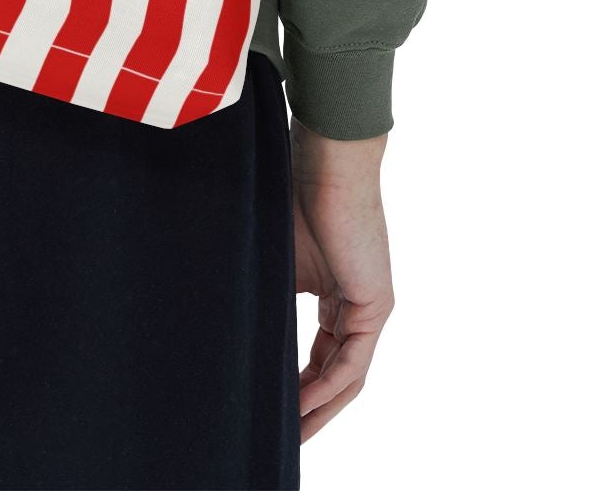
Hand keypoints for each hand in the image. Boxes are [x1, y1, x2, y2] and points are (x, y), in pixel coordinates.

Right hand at [289, 120, 393, 441]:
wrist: (325, 161)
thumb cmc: (293, 192)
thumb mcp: (273, 256)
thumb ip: (265, 292)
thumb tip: (223, 323)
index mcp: (334, 292)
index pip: (319, 354)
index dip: (296, 385)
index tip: (270, 406)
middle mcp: (356, 304)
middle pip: (335, 374)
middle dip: (309, 409)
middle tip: (283, 436)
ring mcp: (369, 305)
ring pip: (346, 376)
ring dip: (319, 409)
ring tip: (291, 435)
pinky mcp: (376, 304)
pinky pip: (352, 362)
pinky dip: (327, 387)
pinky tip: (301, 405)